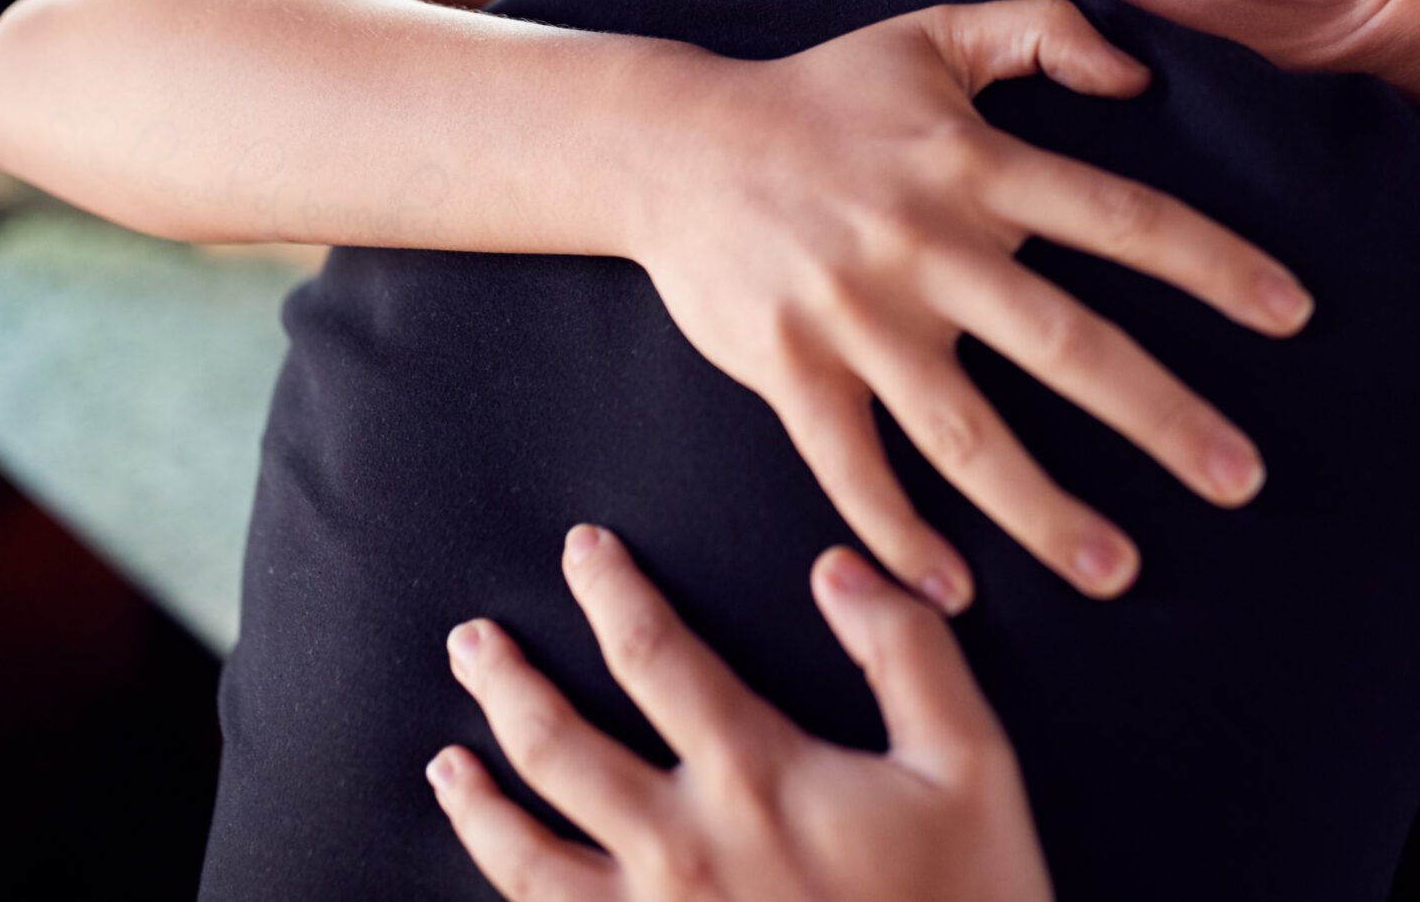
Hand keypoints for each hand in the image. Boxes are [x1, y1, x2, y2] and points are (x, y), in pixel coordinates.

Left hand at [430, 527, 1054, 901]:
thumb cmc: (971, 897)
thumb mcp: (971, 762)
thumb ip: (906, 652)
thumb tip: (837, 567)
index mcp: (755, 775)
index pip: (654, 654)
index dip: (612, 591)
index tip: (583, 551)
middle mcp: (681, 848)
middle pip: (557, 747)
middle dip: (506, 683)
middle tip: (474, 642)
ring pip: (527, 856)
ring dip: (477, 801)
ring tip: (448, 761)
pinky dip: (508, 899)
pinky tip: (497, 884)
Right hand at [624, 0, 1311, 607]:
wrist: (671, 144)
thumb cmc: (820, 93)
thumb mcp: (933, 32)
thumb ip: (1045, 33)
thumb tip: (1143, 74)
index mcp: (973, 165)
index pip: (1119, 220)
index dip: (1212, 263)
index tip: (1292, 312)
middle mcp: (923, 246)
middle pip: (1063, 345)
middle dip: (1160, 418)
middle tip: (1241, 479)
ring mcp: (853, 317)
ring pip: (964, 432)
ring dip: (1044, 510)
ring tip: (1120, 571)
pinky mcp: (787, 371)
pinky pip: (851, 467)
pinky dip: (898, 531)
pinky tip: (953, 589)